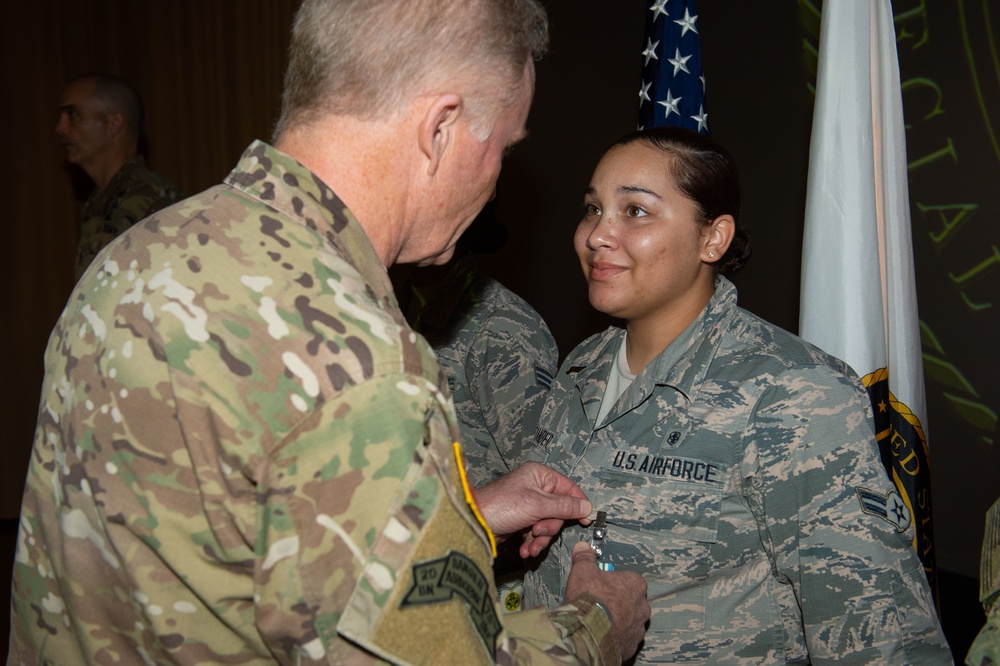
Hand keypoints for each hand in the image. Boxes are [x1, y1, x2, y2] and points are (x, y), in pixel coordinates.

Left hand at [474, 462, 591, 557]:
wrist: (474, 524)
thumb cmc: (502, 507)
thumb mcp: (537, 505)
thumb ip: (564, 506)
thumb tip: (587, 507)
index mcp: (539, 475)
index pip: (568, 487)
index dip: (578, 504)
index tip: (586, 521)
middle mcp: (534, 486)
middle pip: (558, 509)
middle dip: (550, 526)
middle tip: (539, 531)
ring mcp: (527, 503)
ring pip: (547, 523)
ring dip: (541, 538)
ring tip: (530, 545)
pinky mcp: (520, 519)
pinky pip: (535, 531)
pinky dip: (532, 541)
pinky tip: (525, 549)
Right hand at [565, 541, 649, 661]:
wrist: (589, 632)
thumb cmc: (590, 598)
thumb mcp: (583, 570)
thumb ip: (585, 557)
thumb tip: (583, 547)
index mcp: (635, 584)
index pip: (629, 578)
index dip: (614, 581)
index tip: (602, 583)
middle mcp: (642, 606)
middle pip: (632, 600)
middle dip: (618, 601)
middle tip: (600, 602)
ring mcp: (638, 627)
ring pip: (630, 621)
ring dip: (618, 620)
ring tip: (599, 619)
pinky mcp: (631, 645)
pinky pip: (625, 638)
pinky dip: (616, 636)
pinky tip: (602, 633)